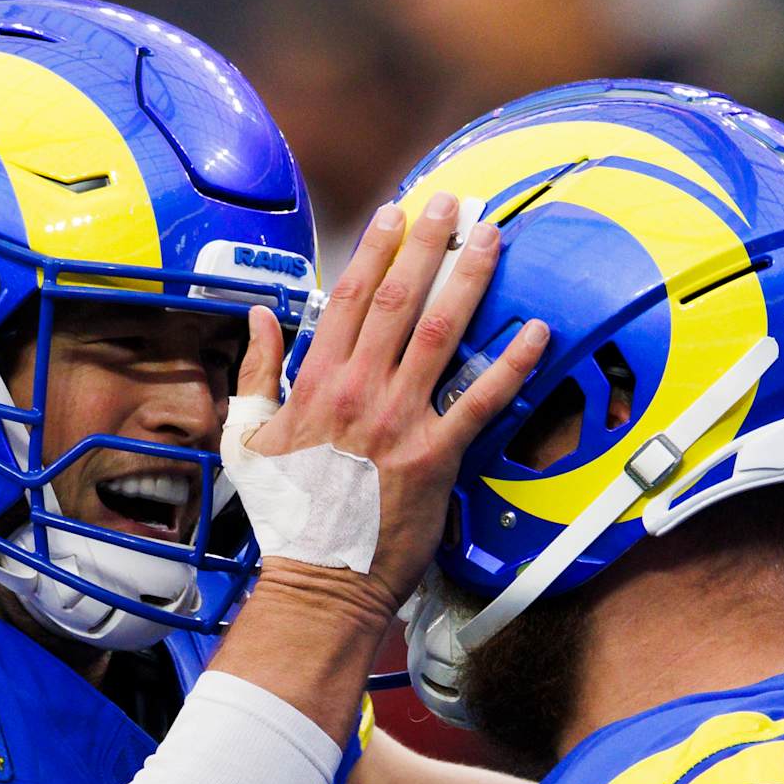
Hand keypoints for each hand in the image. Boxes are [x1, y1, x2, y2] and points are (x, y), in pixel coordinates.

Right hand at [229, 198, 547, 612]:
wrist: (320, 580)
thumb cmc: (285, 516)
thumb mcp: (247, 440)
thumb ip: (255, 374)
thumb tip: (257, 319)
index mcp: (314, 384)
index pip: (347, 298)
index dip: (375, 250)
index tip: (396, 214)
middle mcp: (359, 393)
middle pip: (398, 300)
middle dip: (428, 243)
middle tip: (453, 203)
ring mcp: (400, 422)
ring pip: (439, 333)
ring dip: (469, 279)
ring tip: (491, 237)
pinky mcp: (436, 456)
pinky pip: (481, 400)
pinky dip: (510, 363)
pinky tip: (536, 330)